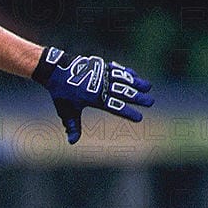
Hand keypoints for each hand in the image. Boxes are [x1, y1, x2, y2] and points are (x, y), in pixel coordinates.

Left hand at [32, 46, 152, 144]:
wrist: (56, 70)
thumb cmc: (61, 93)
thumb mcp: (66, 111)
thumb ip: (73, 126)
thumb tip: (72, 142)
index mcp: (94, 98)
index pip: (115, 107)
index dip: (128, 112)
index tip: (139, 117)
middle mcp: (101, 85)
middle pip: (123, 92)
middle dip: (138, 98)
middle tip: (151, 102)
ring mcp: (102, 73)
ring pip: (123, 79)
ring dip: (136, 83)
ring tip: (148, 87)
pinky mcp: (101, 65)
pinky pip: (116, 69)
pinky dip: (126, 72)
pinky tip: (134, 75)